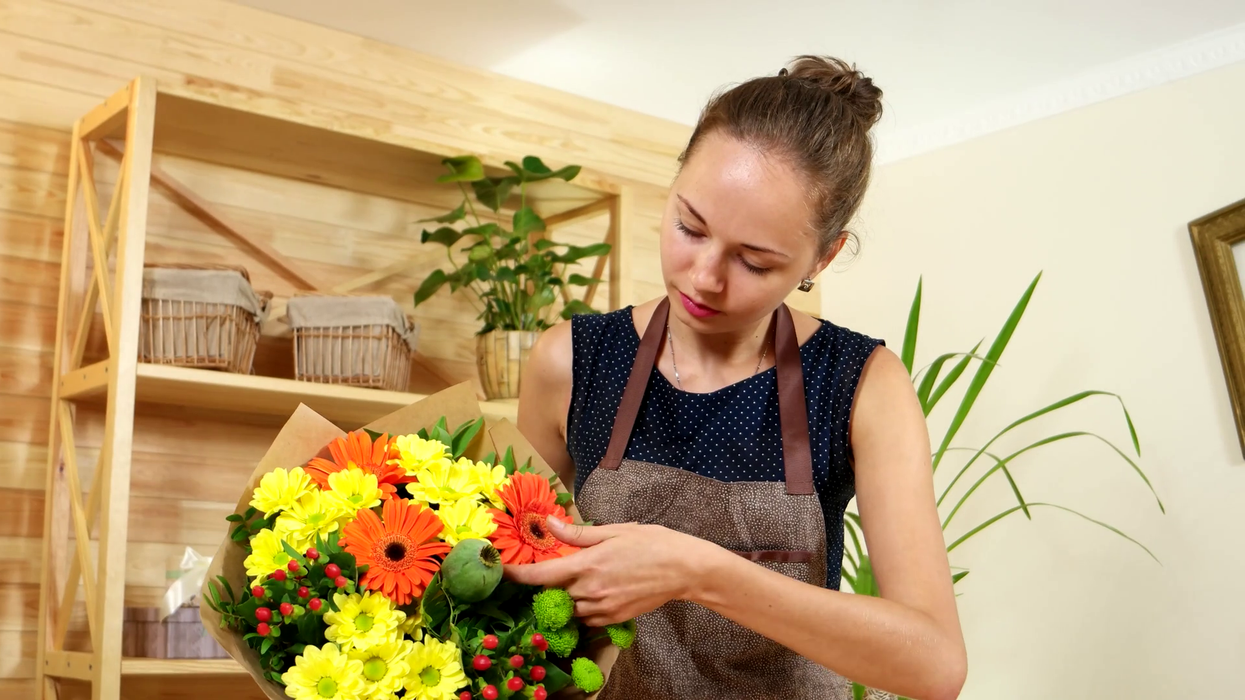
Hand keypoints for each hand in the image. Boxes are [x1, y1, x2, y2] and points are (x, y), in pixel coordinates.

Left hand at [503, 516, 718, 626]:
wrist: (684, 569)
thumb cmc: (652, 542)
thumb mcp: (614, 530)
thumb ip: (577, 532)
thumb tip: (548, 523)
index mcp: (586, 565)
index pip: (540, 575)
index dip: (515, 575)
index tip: (500, 572)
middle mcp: (590, 590)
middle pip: (552, 594)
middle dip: (548, 585)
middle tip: (554, 570)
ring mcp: (602, 608)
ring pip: (569, 608)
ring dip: (566, 597)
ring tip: (580, 579)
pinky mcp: (613, 619)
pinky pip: (586, 618)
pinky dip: (583, 607)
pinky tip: (596, 591)